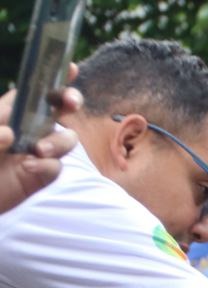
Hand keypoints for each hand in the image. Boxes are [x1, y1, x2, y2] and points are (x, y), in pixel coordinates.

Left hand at [0, 75, 81, 214]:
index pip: (34, 89)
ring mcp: (38, 151)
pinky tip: (30, 167)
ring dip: (57, 141)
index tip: (71, 67)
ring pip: (65, 138)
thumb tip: (12, 135)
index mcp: (10, 110)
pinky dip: (48, 165)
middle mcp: (28, 127)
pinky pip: (57, 166)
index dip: (54, 76)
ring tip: (38, 151)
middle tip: (70, 103)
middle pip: (59, 108)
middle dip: (70, 100)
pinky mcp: (41, 174)